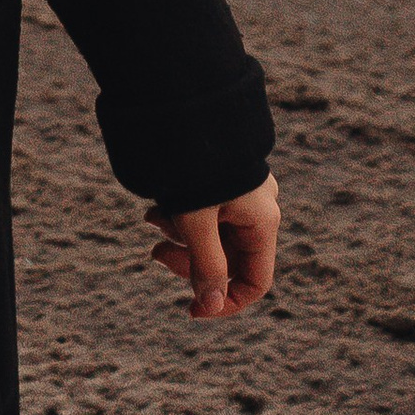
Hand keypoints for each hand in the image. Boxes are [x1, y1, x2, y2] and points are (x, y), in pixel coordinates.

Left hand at [146, 175, 278, 324]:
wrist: (184, 104)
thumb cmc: (193, 163)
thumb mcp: (196, 220)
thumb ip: (205, 266)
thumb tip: (209, 307)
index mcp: (263, 222)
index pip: (255, 282)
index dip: (225, 302)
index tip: (190, 309)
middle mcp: (259, 208)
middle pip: (230, 259)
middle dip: (191, 262)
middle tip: (155, 253)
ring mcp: (242, 193)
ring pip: (214, 235)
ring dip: (181, 236)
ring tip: (151, 217)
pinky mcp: (223, 180)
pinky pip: (207, 212)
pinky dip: (182, 216)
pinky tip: (157, 205)